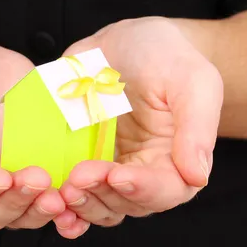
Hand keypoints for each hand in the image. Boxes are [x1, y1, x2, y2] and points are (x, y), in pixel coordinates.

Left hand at [55, 18, 222, 234]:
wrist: (127, 41)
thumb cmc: (168, 57)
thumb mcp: (193, 80)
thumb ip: (198, 127)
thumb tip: (197, 176)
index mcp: (178, 159)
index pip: (166, 189)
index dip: (141, 189)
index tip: (116, 174)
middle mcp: (145, 172)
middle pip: (126, 203)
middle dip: (102, 194)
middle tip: (78, 178)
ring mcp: (110, 168)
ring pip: (98, 204)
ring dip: (80, 204)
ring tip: (62, 189)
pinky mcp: (82, 160)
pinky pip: (73, 191)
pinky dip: (61, 203)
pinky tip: (48, 200)